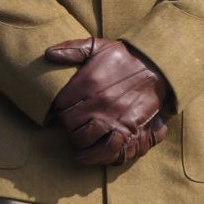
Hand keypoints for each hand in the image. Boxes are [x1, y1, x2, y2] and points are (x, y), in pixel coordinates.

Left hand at [45, 37, 168, 165]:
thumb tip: (49, 54)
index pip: (60, 106)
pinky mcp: (129, 130)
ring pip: (86, 141)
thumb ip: (72, 49)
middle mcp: (97, 103)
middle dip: (68, 129)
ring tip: (79, 148)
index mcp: (86, 84)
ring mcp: (113, 118)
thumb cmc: (123, 56)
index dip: (58, 111)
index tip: (62, 112)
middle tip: (72, 128)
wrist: (155, 65)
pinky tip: (93, 157)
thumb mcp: (97, 46)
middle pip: (70, 126)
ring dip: (80, 146)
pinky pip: (110, 150)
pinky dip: (99, 157)